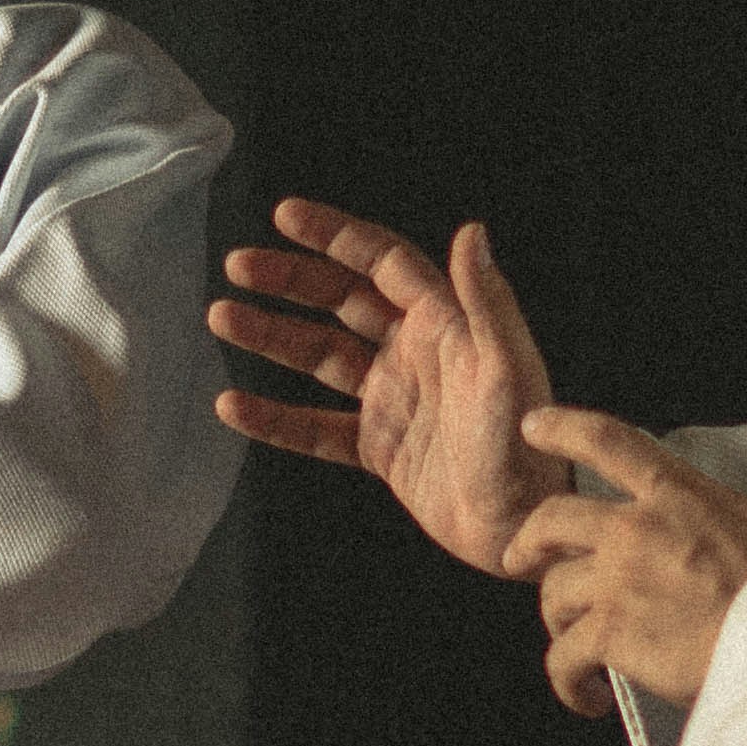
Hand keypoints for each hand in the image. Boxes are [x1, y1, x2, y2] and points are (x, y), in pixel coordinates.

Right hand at [209, 200, 558, 574]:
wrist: (524, 529)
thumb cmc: (525, 445)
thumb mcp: (506, 368)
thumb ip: (486, 301)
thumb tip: (471, 230)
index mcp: (445, 325)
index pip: (382, 263)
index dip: (335, 237)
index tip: (285, 216)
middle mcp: (415, 355)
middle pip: (341, 301)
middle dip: (290, 280)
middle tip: (237, 266)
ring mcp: (394, 402)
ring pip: (320, 358)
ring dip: (272, 336)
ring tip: (221, 317)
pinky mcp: (381, 450)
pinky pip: (316, 428)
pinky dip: (275, 419)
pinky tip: (232, 406)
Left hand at [500, 408, 746, 717]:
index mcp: (683, 494)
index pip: (610, 442)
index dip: (563, 428)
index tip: (533, 426)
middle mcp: (638, 528)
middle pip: (552, 520)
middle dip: (528, 542)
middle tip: (521, 562)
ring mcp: (618, 581)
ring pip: (553, 595)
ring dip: (559, 624)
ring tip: (579, 651)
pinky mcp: (611, 635)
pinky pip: (561, 659)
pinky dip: (568, 682)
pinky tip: (588, 697)